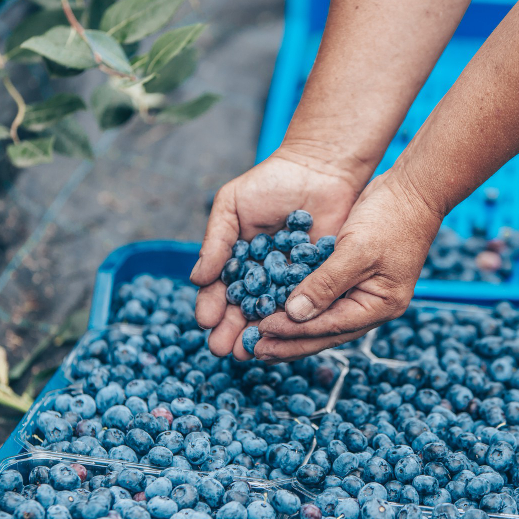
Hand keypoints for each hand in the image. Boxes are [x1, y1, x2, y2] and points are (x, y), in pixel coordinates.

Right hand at [190, 148, 364, 359]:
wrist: (321, 167)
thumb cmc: (271, 182)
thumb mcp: (232, 205)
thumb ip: (216, 241)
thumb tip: (197, 278)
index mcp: (237, 261)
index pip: (219, 290)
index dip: (211, 307)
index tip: (206, 322)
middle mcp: (262, 276)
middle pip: (243, 310)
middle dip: (231, 330)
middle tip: (224, 349)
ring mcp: (290, 281)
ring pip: (272, 313)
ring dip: (260, 334)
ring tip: (250, 351)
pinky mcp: (319, 280)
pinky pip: (305, 305)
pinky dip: (295, 321)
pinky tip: (286, 334)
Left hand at [254, 168, 443, 361]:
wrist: (414, 190)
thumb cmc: (391, 217)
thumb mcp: (356, 250)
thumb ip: (326, 284)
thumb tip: (294, 315)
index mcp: (379, 306)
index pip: (329, 327)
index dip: (293, 331)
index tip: (261, 332)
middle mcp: (371, 307)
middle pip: (324, 332)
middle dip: (288, 342)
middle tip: (254, 349)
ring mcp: (362, 294)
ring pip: (321, 320)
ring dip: (291, 328)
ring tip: (260, 338)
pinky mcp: (352, 278)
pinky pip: (322, 299)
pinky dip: (299, 305)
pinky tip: (276, 308)